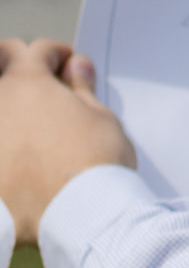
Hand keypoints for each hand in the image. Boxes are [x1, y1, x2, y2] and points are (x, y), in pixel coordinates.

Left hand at [0, 39, 135, 244]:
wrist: (77, 215)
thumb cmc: (94, 164)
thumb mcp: (101, 119)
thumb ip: (82, 89)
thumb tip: (76, 69)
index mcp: (26, 83)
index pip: (37, 51)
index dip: (58, 56)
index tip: (69, 68)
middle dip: (18, 63)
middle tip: (42, 80)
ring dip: (12, 105)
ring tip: (33, 121)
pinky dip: (7, 143)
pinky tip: (22, 156)